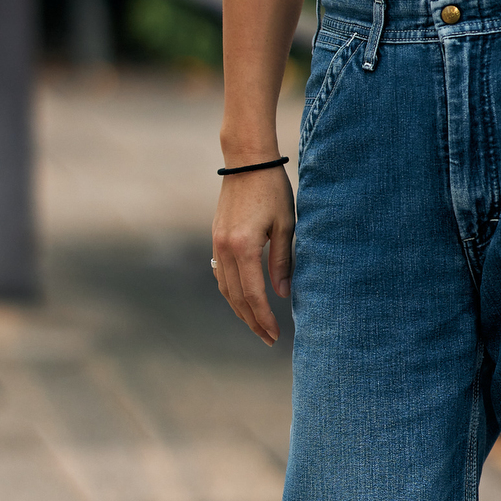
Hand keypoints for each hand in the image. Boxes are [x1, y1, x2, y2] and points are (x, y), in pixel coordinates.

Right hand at [212, 163, 294, 345]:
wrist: (247, 162)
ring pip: (224, 288)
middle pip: (235, 297)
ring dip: (240, 309)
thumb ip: (282, 261)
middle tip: (268, 338)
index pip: (253, 294)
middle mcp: (224, 249)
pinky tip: (243, 299)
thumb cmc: (273, 190)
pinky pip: (220, 273)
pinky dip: (231, 291)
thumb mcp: (285, 225)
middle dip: (252, 320)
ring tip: (257, 324)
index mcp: (243, 247)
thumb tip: (281, 294)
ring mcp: (216, 244)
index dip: (264, 318)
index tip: (275, 335)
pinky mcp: (215, 238)